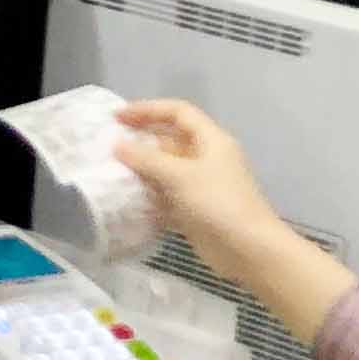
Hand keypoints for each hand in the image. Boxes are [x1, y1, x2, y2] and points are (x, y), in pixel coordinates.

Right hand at [113, 100, 286, 280]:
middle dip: (141, 141)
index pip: (178, 112)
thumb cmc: (218, 204)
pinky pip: (167, 195)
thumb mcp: (180, 175)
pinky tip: (127, 200)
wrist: (248, 250)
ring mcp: (201, 185)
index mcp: (211, 140)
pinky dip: (149, 196)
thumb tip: (118, 146)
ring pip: (166, 170)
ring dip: (142, 170)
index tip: (118, 117)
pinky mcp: (195, 210)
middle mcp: (207, 158)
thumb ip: (147, 159)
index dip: (148, 110)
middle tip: (109, 146)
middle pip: (170, 140)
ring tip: (111, 173)